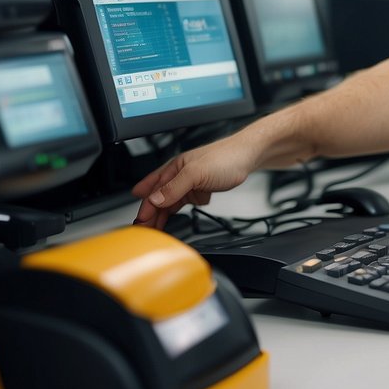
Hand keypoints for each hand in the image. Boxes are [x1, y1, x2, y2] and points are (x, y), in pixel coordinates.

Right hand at [131, 135, 256, 228]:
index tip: (140, 224)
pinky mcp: (200, 190)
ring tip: (155, 230)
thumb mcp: (196, 173)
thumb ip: (175, 187)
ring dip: (162, 215)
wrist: (248, 156)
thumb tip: (155, 200)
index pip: (153, 193)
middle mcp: (179, 176)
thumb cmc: (225, 157)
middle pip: (159, 199)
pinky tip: (173, 219)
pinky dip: (177, 212)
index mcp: (173, 169)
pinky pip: (184, 203)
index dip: (145, 209)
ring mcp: (189, 183)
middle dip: (150, 215)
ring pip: (170, 202)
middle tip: (144, 232)